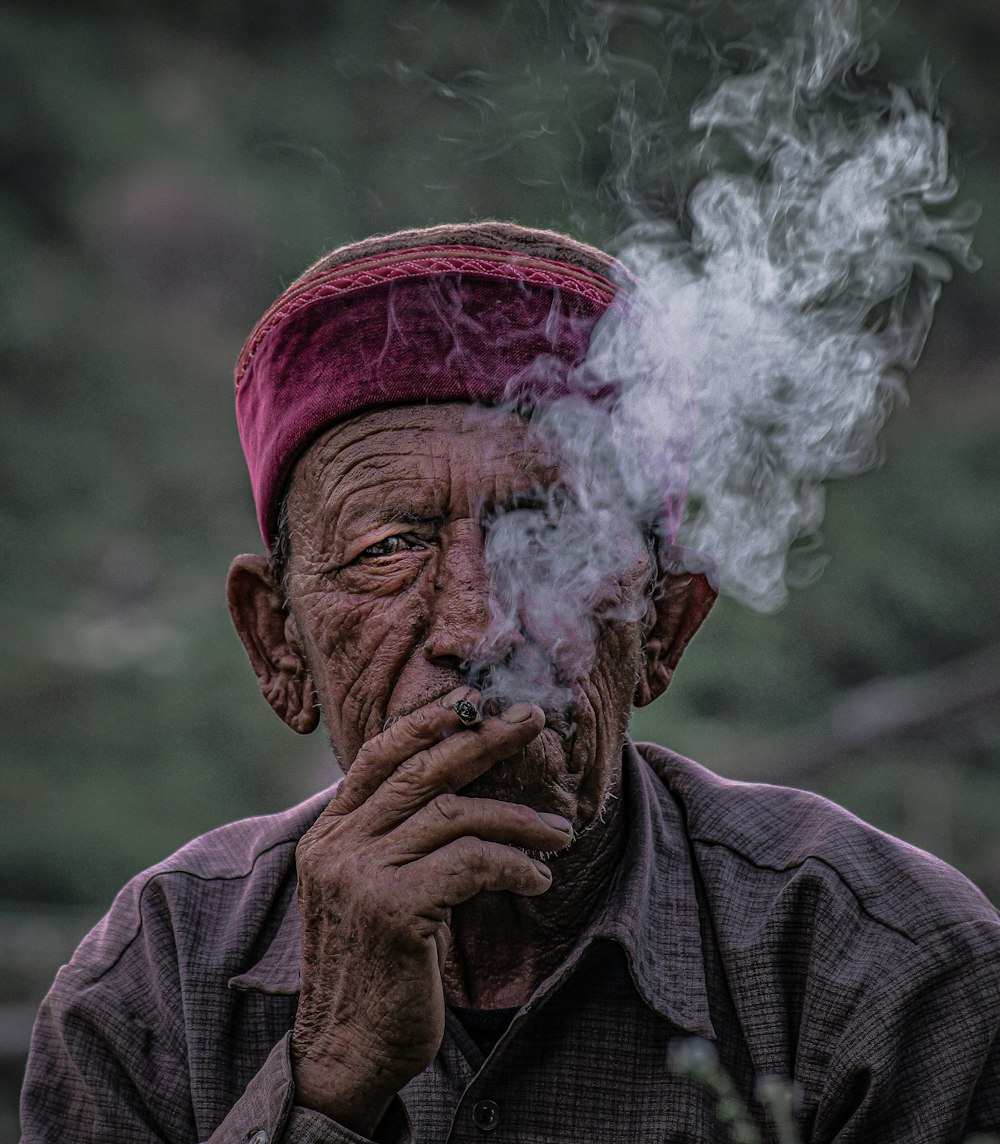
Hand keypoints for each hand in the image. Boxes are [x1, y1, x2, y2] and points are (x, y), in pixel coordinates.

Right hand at [290, 688, 572, 1136]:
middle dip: (482, 739)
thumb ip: (390, 841)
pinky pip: (470, 863)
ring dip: (518, 820)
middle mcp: (337, 846)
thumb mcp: (366, 892)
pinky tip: (538, 879)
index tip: (473, 702)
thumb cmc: (372, 969)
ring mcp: (360, 875)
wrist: (344, 1052)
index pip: (377, 757)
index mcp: (329, 835)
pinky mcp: (392, 910)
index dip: (426, 723)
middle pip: (421, 771)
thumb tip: (451, 795)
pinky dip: (514, 864)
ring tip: (559, 834)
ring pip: (455, 815)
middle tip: (531, 720)